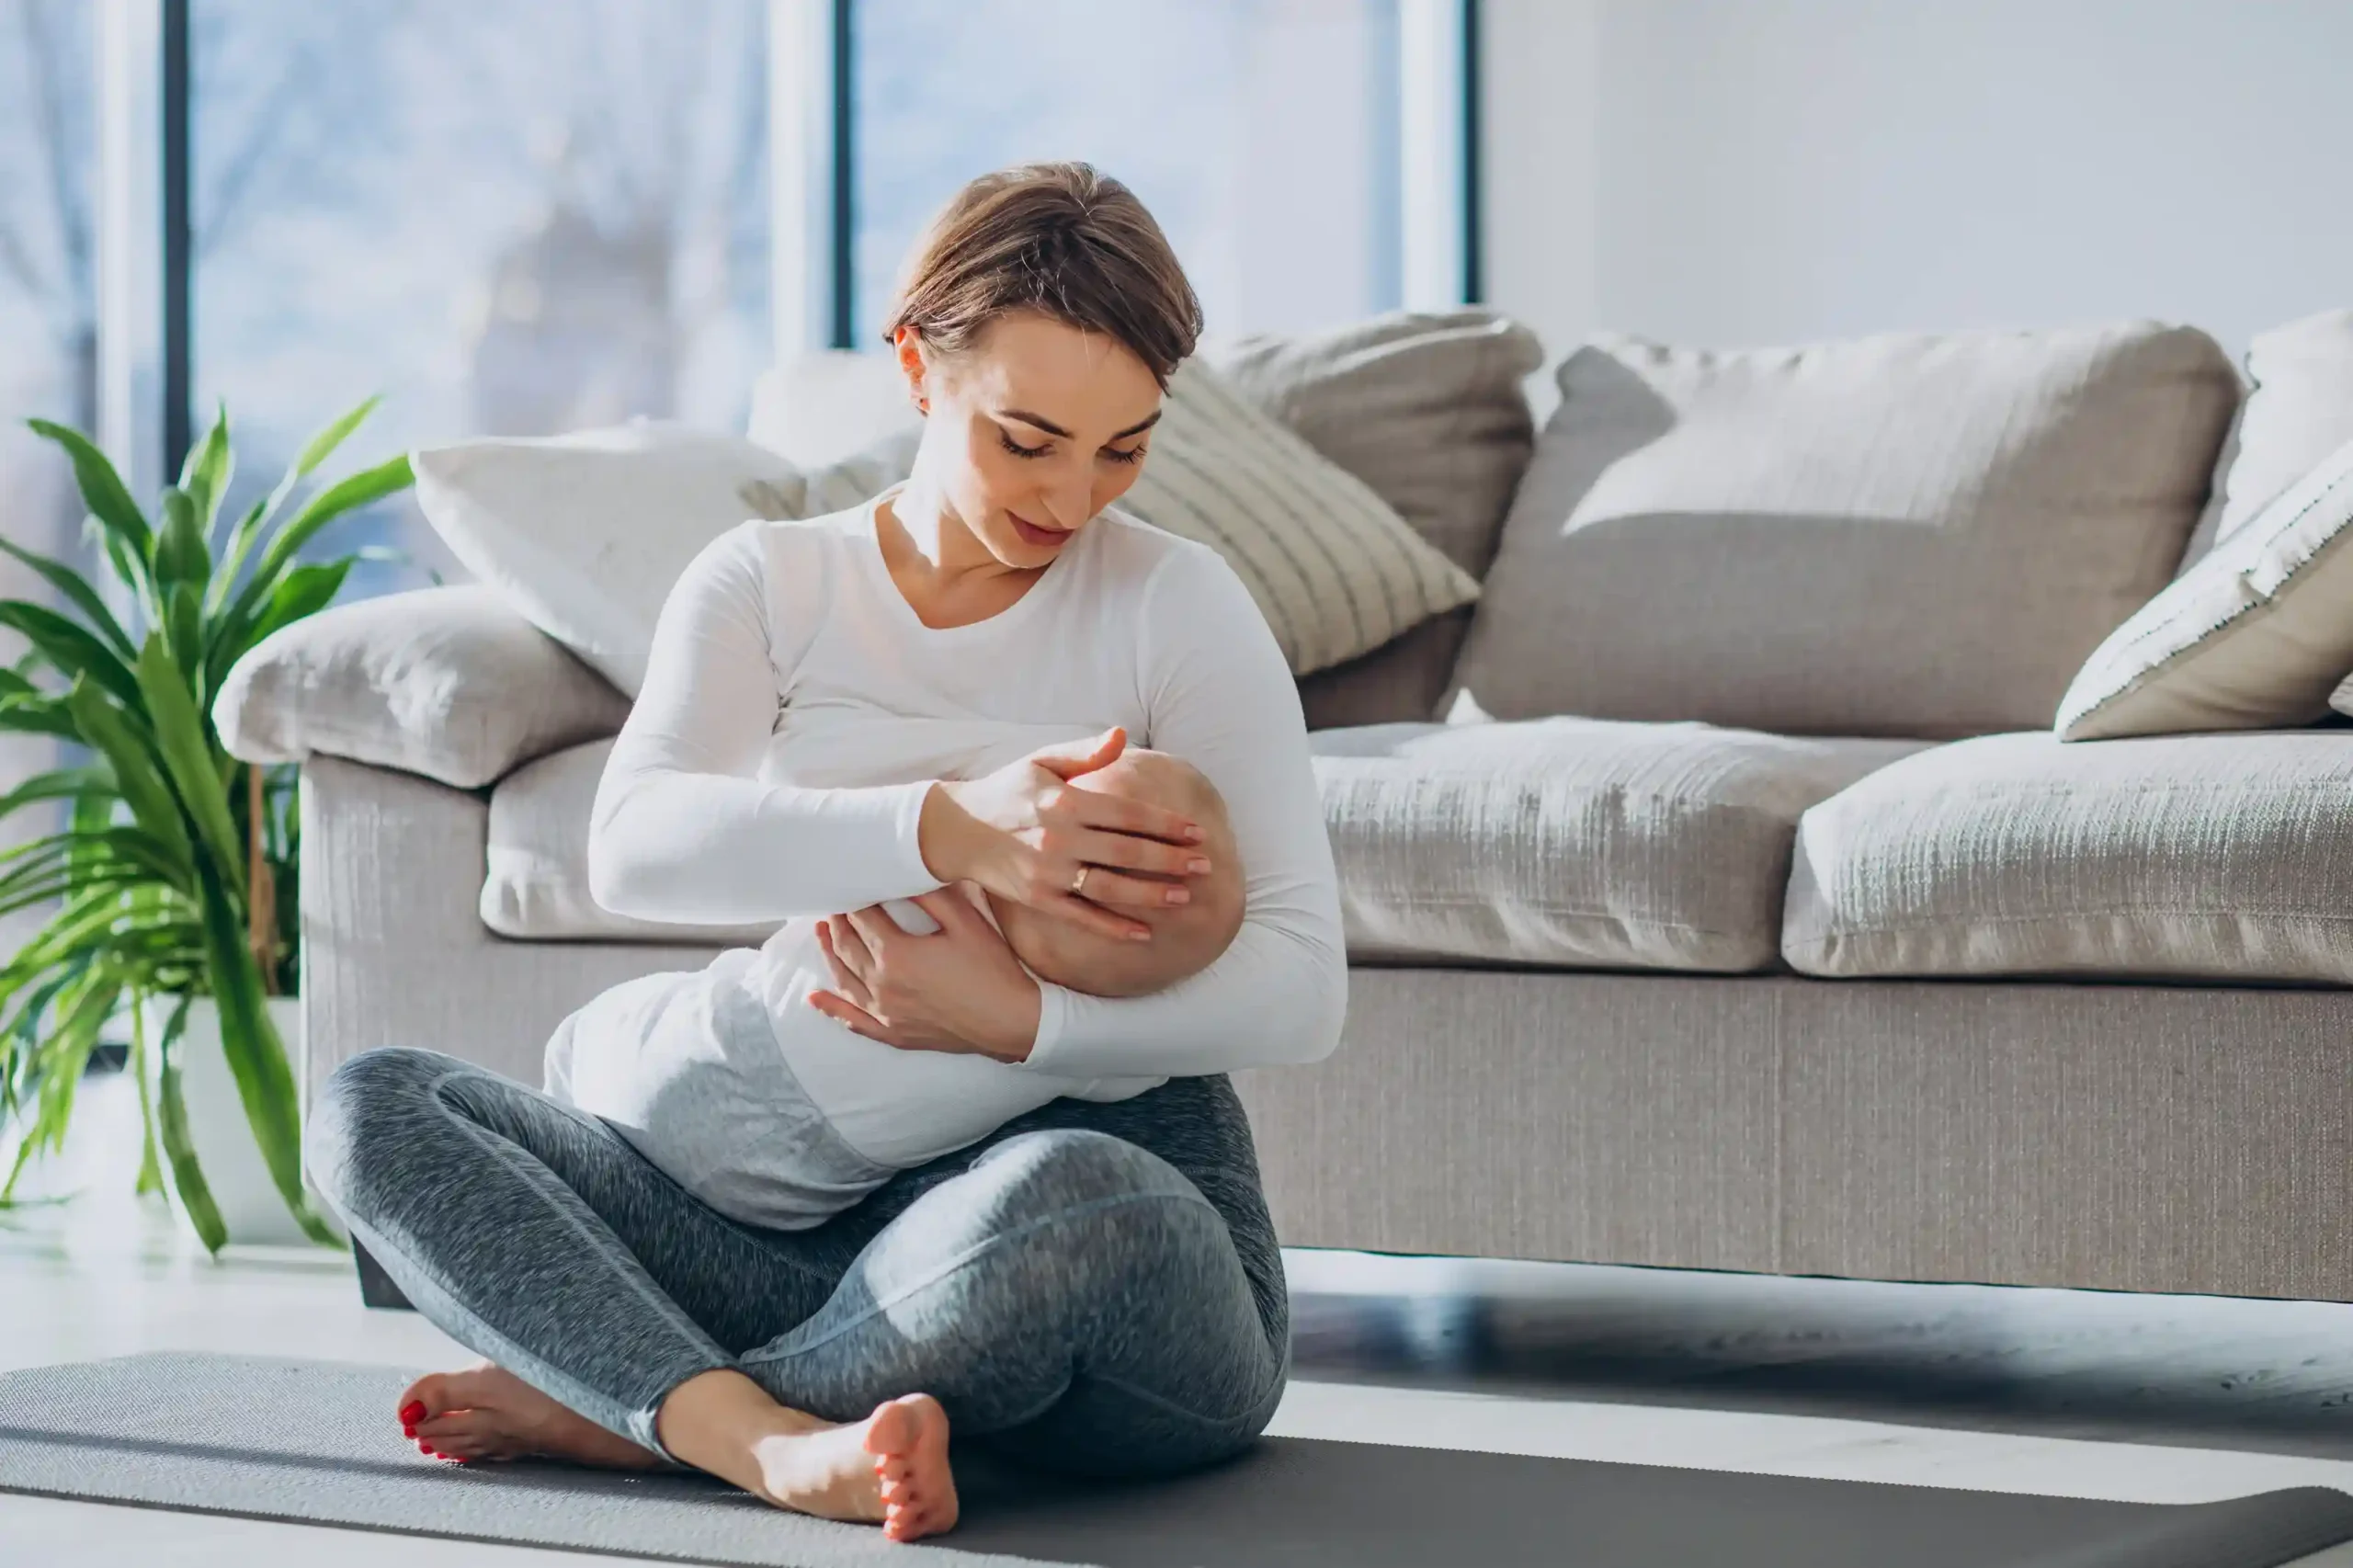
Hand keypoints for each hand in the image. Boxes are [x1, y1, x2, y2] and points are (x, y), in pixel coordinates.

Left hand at [808, 890, 1042, 1061]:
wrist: (1012, 1022)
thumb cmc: (993, 970)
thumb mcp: (966, 922)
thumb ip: (932, 897)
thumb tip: (905, 876)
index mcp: (897, 954)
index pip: (863, 918)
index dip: (855, 899)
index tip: (851, 884)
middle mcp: (882, 984)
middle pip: (848, 946)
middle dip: (838, 922)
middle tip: (834, 904)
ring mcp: (885, 1012)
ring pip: (844, 978)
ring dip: (829, 953)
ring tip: (822, 933)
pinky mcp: (893, 1032)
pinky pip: (854, 1020)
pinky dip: (832, 1008)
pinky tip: (815, 998)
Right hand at [916, 725, 1212, 941]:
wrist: (955, 829)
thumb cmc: (1007, 791)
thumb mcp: (1042, 762)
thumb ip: (1085, 754)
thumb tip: (1123, 734)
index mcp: (1064, 800)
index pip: (1127, 813)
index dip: (1166, 823)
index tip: (1196, 832)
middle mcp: (1058, 838)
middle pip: (1126, 852)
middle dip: (1170, 859)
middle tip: (1205, 865)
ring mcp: (1047, 873)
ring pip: (1109, 888)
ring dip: (1150, 895)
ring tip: (1185, 897)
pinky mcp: (1037, 899)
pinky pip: (1081, 917)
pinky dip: (1113, 927)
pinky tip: (1144, 932)